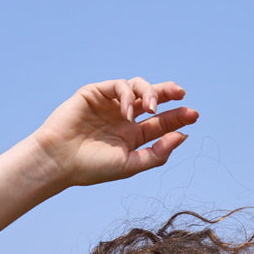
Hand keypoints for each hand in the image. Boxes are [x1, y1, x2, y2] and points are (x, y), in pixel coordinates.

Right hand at [31, 78, 197, 188]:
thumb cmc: (92, 168)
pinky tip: (128, 112)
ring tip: (152, 107)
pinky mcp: (96, 93)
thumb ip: (156, 153)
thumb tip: (182, 136)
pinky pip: (120, 85)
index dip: (178, 117)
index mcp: (133, 137)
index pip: (161, 123)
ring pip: (138, 87)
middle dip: (169, 94)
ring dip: (150, 93)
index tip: (193, 116)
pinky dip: (129, 95)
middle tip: (181, 94)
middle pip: (153, 100)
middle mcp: (124, 118)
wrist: (59, 160)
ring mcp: (111, 104)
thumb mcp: (130, 165)